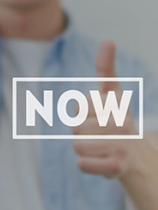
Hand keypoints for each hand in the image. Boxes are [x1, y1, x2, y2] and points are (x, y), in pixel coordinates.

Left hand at [72, 41, 136, 178]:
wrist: (134, 155)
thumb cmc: (117, 120)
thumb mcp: (113, 93)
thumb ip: (106, 69)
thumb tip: (108, 41)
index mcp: (118, 103)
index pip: (78, 107)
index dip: (84, 113)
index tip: (101, 115)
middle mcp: (122, 123)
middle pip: (75, 127)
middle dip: (82, 132)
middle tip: (100, 134)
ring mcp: (121, 146)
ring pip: (77, 145)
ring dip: (84, 148)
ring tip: (101, 146)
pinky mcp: (116, 168)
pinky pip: (82, 164)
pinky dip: (86, 164)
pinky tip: (101, 160)